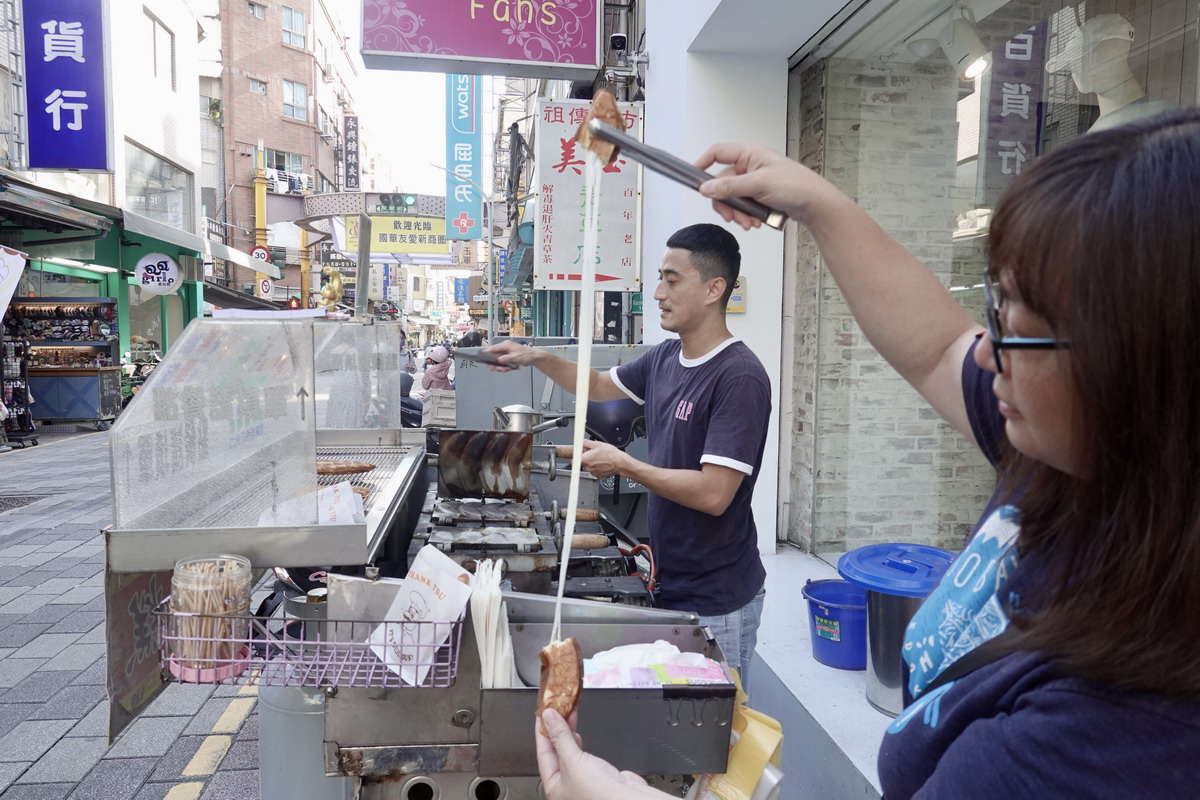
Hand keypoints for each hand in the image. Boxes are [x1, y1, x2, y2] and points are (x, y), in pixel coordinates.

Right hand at [484, 340, 539, 371]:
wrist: (534, 357)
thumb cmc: (527, 355)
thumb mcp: (515, 357)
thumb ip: (505, 359)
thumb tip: (498, 360)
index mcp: (505, 345)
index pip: (492, 348)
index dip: (487, 354)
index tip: (484, 360)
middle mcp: (505, 348)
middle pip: (494, 356)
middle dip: (495, 364)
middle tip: (496, 369)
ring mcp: (506, 352)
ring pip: (498, 360)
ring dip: (500, 366)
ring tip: (506, 369)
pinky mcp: (508, 357)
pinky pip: (502, 362)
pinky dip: (504, 366)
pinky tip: (508, 368)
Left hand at [535, 708, 652, 799]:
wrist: (628, 798)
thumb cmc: (599, 793)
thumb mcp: (573, 760)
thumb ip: (560, 737)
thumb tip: (549, 717)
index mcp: (553, 787)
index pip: (543, 753)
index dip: (542, 731)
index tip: (543, 713)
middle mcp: (565, 785)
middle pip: (555, 752)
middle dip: (555, 730)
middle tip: (556, 710)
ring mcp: (580, 779)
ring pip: (568, 751)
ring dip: (567, 734)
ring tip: (566, 715)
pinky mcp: (595, 774)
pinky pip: (580, 753)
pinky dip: (578, 741)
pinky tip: (577, 734)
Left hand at [580, 440, 627, 478]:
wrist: (620, 463)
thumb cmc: (611, 455)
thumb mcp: (598, 444)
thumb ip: (586, 442)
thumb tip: (582, 442)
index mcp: (585, 459)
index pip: (573, 459)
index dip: (576, 455)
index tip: (578, 453)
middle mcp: (587, 467)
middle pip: (582, 462)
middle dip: (586, 457)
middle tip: (593, 453)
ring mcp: (592, 472)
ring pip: (588, 466)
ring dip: (592, 462)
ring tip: (600, 458)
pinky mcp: (597, 475)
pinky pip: (594, 470)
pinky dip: (597, 467)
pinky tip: (602, 463)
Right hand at [694, 142, 836, 229]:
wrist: (814, 204)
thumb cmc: (795, 185)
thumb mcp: (759, 184)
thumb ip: (730, 186)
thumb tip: (706, 188)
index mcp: (749, 154)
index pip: (717, 153)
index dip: (702, 164)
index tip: (694, 180)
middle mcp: (749, 165)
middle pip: (722, 183)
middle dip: (727, 203)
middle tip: (732, 217)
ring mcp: (754, 181)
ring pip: (732, 197)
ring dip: (738, 213)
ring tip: (750, 223)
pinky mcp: (759, 195)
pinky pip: (743, 205)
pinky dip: (746, 216)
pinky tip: (756, 222)